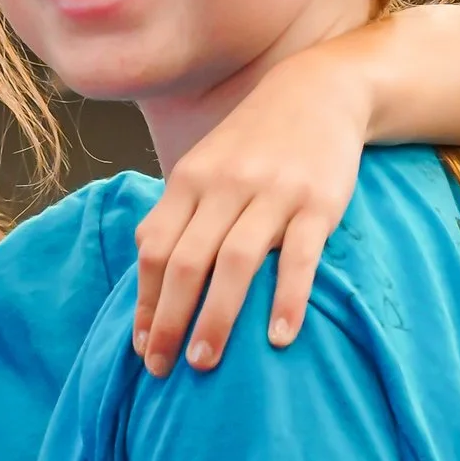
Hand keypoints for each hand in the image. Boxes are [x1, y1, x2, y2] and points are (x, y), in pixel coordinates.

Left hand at [132, 41, 369, 374]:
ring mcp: (273, 194)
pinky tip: (279, 337)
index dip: (145, 301)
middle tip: (162, 369)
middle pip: (187, 261)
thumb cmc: (253, 141)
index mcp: (191, 180)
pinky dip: (288, 299)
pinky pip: (299, 257)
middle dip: (170, 320)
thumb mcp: (205, 165)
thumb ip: (175, 210)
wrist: (319, 91)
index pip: (156, 249)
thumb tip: (145, 259)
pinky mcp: (318, 203)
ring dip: (217, 317)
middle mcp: (226, 186)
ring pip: (235, 262)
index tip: (141, 348)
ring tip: (204, 362)